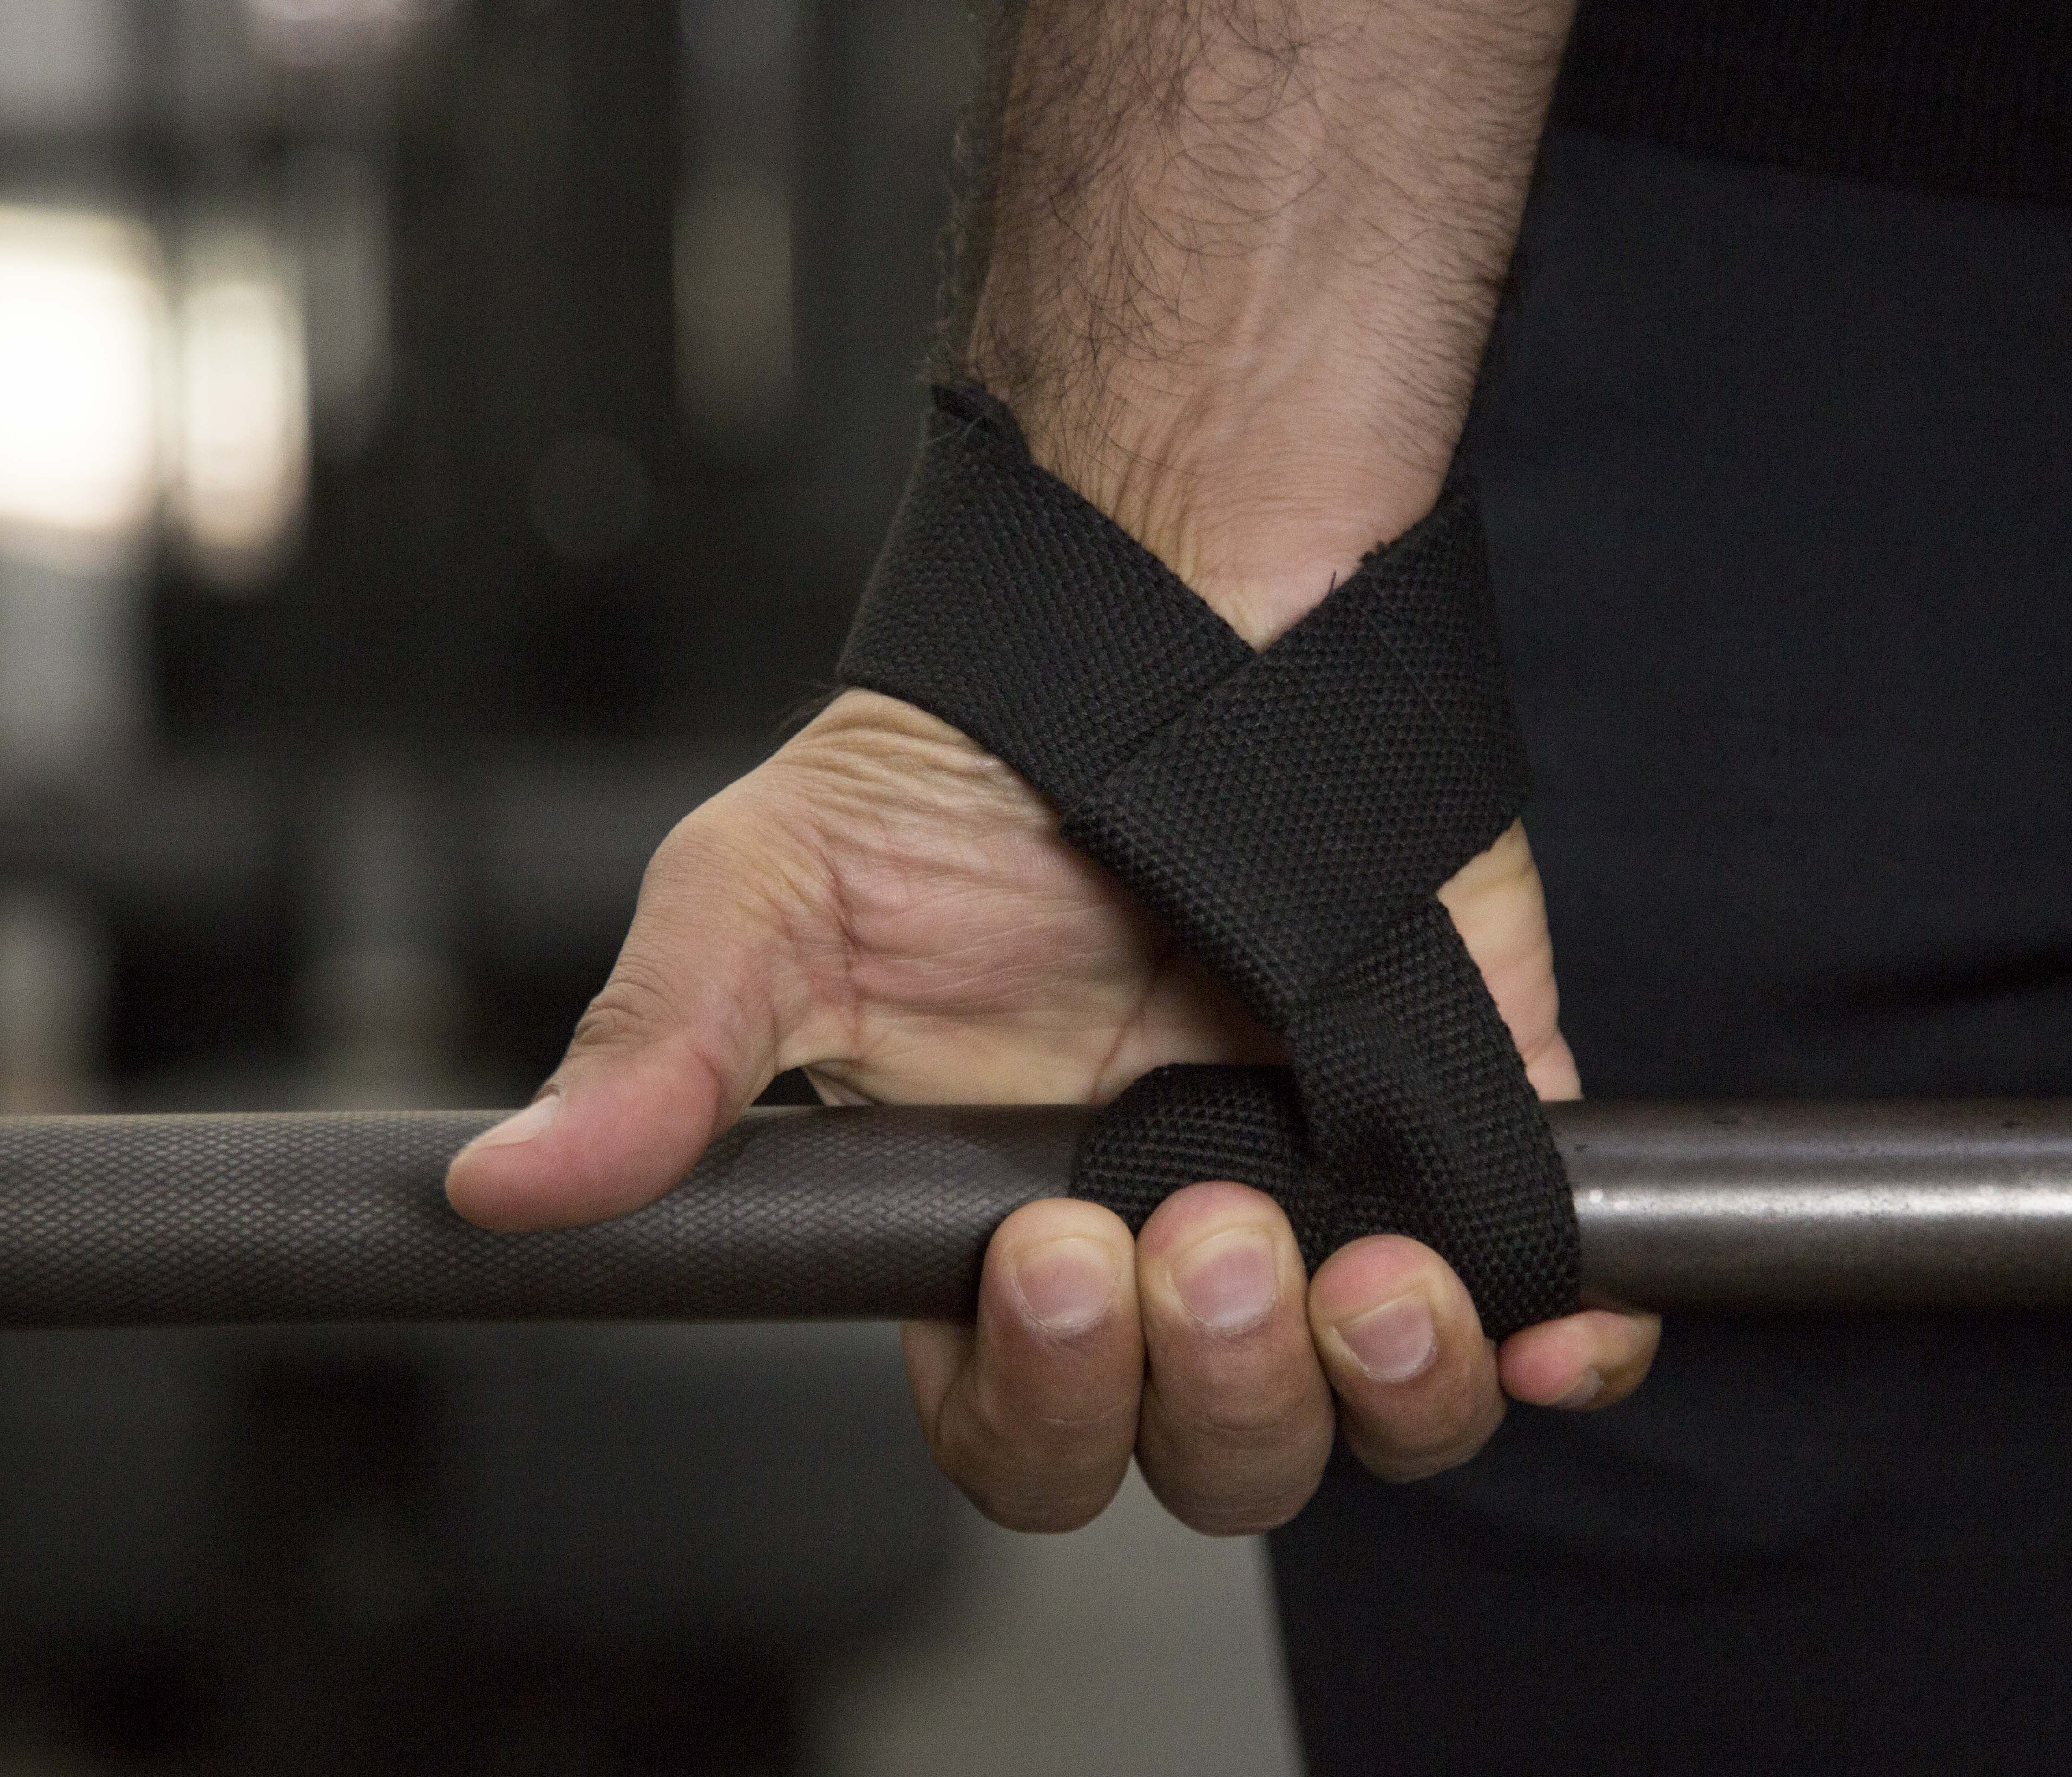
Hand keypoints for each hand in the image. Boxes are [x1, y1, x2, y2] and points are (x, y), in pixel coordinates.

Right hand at [445, 688, 1657, 1533]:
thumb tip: (510, 1185)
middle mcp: (1171, 1246)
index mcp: (1005, 1240)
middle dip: (1210, 1387)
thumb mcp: (774, 899)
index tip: (1046, 1262)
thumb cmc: (963, 773)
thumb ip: (667, 1055)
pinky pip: (1542, 1315)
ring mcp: (1327, 1199)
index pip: (1024, 1426)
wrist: (1167, 617)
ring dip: (1380, 1383)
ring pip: (1369, 1413)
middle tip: (1197, 1235)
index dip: (1044, 1394)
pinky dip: (1561, 1341)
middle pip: (1207, 1453)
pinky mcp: (1464, 1138)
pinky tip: (1549, 1325)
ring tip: (1365, 1273)